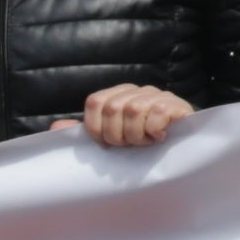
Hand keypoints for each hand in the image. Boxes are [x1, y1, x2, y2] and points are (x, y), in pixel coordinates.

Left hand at [78, 86, 193, 148]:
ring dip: (137, 136)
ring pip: (133, 110)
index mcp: (118, 95)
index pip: (95, 102)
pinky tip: (160, 138)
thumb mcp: (113, 139)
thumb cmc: (144, 144)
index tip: (107, 145)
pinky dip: (153, 131)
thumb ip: (86, 133)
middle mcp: (136, 91)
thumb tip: (57, 127)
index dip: (96, 128)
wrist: (183, 149)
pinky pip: (157, 113)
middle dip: (117, 136)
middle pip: (112, 108)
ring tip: (145, 143)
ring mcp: (157, 96)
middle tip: (130, 146)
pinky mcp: (176, 105)